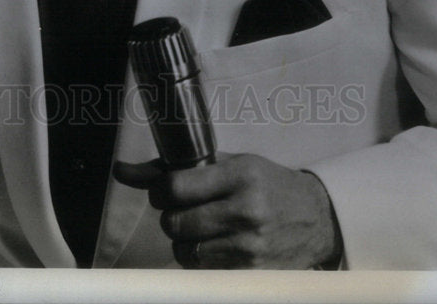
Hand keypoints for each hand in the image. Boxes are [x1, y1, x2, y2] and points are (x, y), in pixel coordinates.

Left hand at [113, 152, 342, 268]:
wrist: (316, 218)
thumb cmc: (267, 184)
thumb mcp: (229, 163)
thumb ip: (175, 168)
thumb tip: (120, 171)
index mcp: (239, 175)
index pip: (175, 187)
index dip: (160, 191)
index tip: (165, 190)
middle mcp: (245, 211)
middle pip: (175, 223)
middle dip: (171, 217)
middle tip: (185, 209)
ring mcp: (249, 247)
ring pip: (185, 251)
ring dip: (185, 241)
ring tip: (203, 227)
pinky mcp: (251, 274)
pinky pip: (203, 270)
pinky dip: (201, 259)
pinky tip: (217, 244)